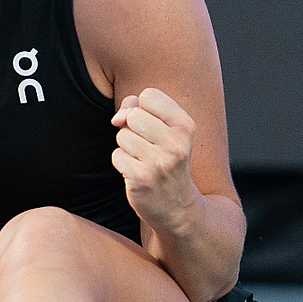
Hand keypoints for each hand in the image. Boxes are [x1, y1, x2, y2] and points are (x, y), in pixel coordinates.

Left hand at [110, 87, 202, 234]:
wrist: (177, 206)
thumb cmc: (166, 160)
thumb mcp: (165, 130)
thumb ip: (138, 109)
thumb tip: (118, 118)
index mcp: (186, 125)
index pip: (148, 95)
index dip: (142, 108)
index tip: (153, 126)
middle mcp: (176, 143)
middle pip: (132, 115)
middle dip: (132, 129)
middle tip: (148, 147)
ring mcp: (159, 162)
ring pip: (122, 135)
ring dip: (126, 147)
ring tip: (143, 160)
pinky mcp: (141, 178)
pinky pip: (116, 155)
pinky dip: (122, 163)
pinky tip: (137, 172)